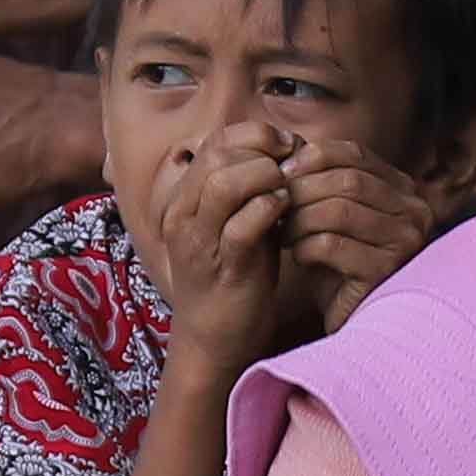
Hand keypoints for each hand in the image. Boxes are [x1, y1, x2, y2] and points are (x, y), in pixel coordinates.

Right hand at [130, 121, 305, 359]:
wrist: (215, 340)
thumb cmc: (233, 275)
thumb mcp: (236, 221)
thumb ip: (251, 187)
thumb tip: (286, 149)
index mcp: (183, 200)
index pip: (214, 142)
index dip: (255, 135)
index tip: (286, 147)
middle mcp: (182, 217)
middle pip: (217, 156)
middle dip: (264, 152)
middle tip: (292, 166)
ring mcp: (198, 243)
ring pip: (224, 185)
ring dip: (265, 178)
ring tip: (286, 190)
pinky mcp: (222, 268)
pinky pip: (244, 225)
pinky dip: (271, 210)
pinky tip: (286, 215)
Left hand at [282, 147, 446, 334]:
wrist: (351, 321)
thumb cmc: (337, 268)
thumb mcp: (331, 217)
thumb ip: (322, 184)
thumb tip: (288, 149)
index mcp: (402, 189)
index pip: (355, 153)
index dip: (312, 157)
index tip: (281, 172)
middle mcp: (413, 210)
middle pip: (346, 179)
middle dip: (301, 189)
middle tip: (273, 203)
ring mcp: (405, 240)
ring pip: (339, 209)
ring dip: (300, 218)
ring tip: (282, 231)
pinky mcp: (386, 270)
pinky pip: (332, 244)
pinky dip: (304, 245)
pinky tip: (296, 255)